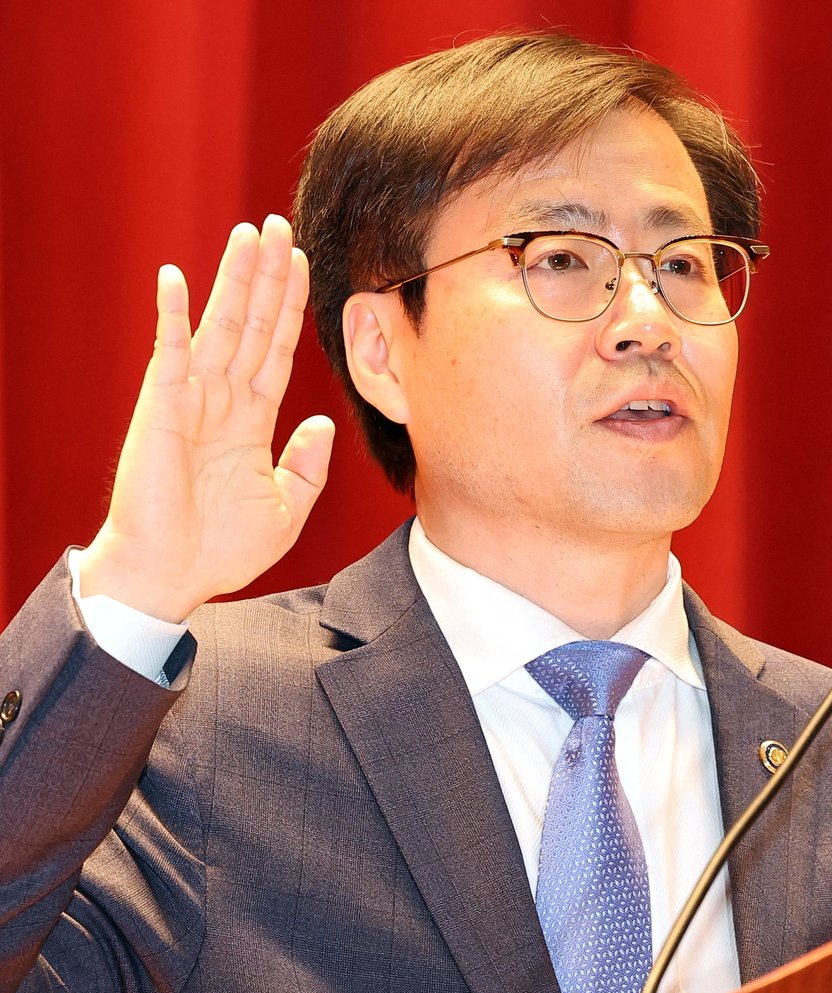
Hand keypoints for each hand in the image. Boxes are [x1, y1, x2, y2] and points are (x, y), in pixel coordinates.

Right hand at [78, 216, 334, 621]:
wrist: (173, 576)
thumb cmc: (222, 549)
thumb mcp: (286, 509)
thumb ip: (307, 465)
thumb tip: (321, 421)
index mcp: (252, 421)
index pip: (277, 351)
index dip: (291, 309)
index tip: (305, 266)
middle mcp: (223, 401)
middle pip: (252, 325)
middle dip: (267, 277)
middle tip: (280, 227)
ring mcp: (191, 401)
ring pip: (220, 328)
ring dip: (234, 281)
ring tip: (249, 234)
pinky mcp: (160, 408)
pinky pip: (168, 354)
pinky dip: (173, 316)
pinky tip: (178, 279)